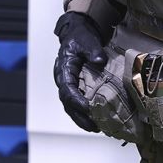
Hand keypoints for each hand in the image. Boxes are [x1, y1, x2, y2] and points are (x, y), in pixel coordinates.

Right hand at [53, 12, 107, 132]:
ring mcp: (68, 84)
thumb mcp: (86, 40)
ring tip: (96, 128)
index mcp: (63, 70)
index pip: (67, 90)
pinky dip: (84, 113)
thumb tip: (99, 60)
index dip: (77, 101)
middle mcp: (63, 80)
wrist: (77, 33)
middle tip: (93, 127)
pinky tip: (96, 120)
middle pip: (68, 103)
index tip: (88, 109)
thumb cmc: (80, 36)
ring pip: (71, 107)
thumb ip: (92, 50)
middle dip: (80, 117)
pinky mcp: (75, 86)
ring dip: (82, 119)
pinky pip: (77, 103)